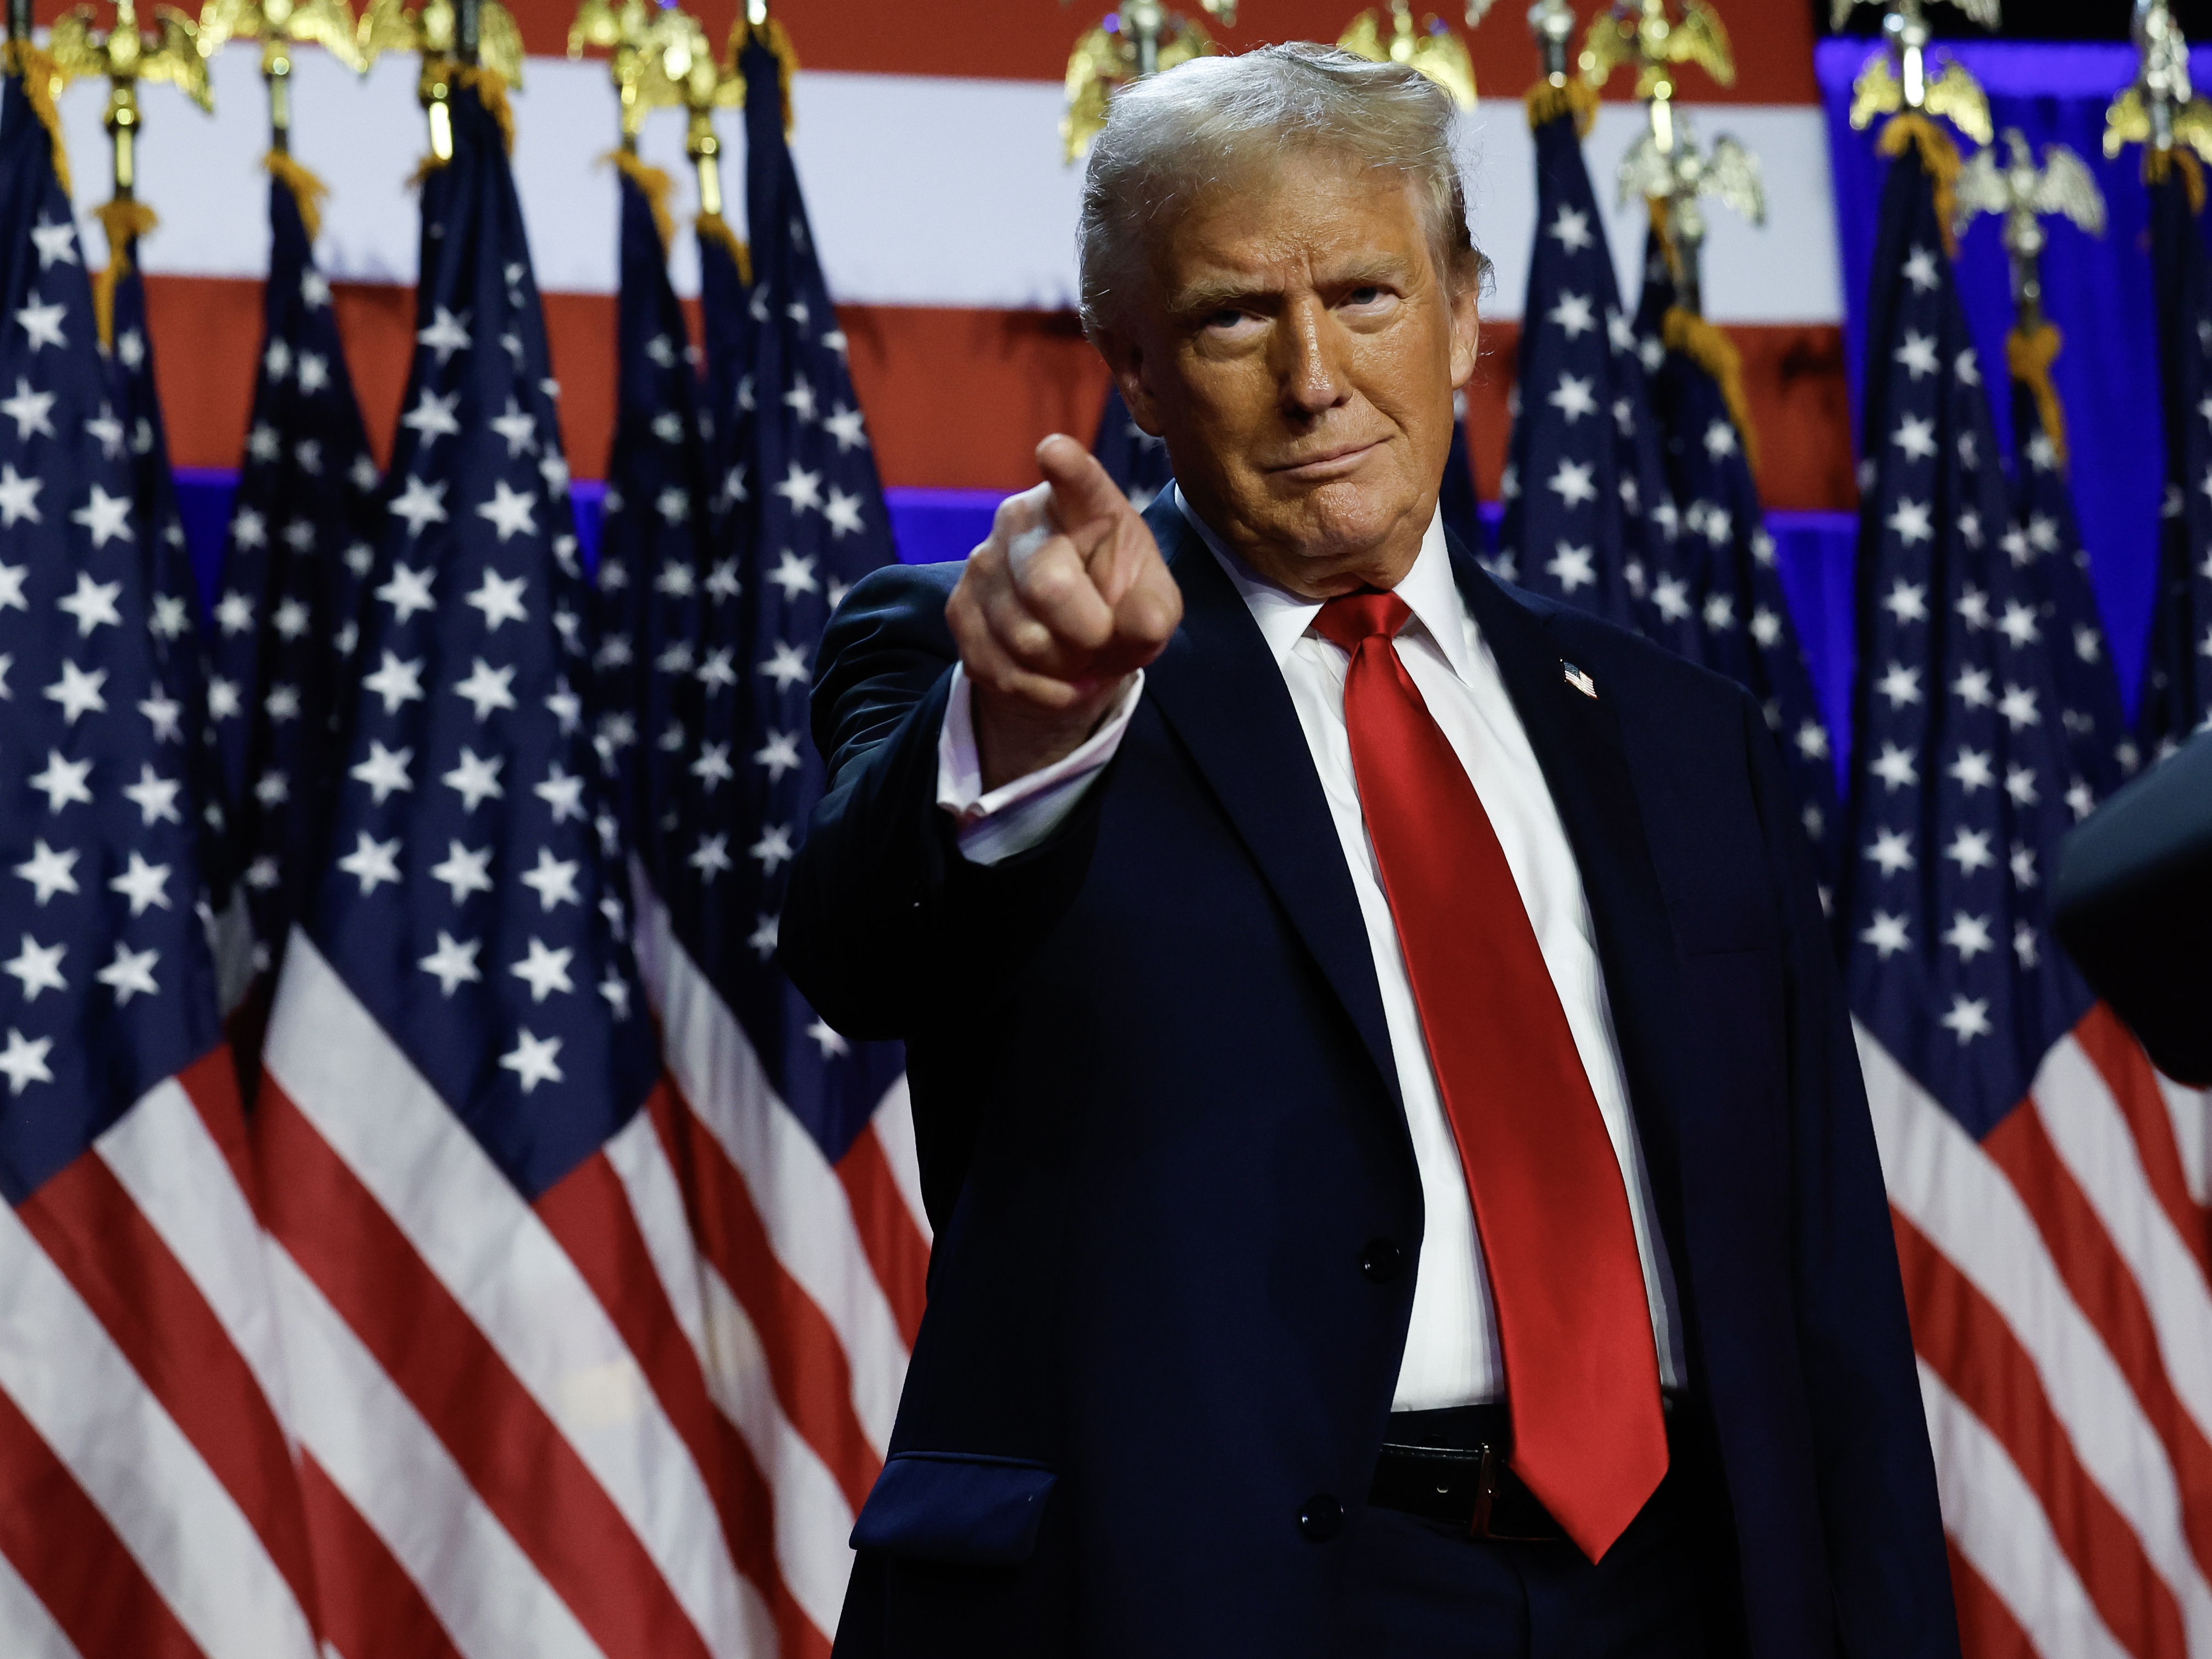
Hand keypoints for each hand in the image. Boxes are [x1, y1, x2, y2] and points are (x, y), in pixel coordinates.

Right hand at [947, 433, 1183, 790]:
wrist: (1071, 644)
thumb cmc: (1119, 605)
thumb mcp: (1153, 606)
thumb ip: (1155, 612)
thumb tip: (1141, 625)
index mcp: (1082, 503)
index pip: (1076, 481)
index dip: (1067, 467)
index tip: (1055, 451)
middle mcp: (1022, 519)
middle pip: (1049, 586)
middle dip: (1088, 632)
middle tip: (1100, 636)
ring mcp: (982, 563)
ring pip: (1026, 640)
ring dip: (1065, 666)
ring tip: (1077, 651)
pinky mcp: (959, 609)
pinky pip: (1004, 671)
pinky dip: (1042, 689)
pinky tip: (1052, 673)